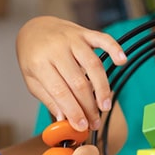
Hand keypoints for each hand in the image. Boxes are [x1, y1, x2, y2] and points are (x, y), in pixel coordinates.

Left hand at [16, 16, 126, 131]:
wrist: (34, 29)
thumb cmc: (33, 58)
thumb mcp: (32, 81)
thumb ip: (49, 99)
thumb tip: (64, 120)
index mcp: (40, 63)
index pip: (60, 91)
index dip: (73, 111)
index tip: (81, 126)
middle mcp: (57, 49)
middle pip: (78, 82)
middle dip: (89, 106)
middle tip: (94, 122)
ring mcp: (72, 39)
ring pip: (93, 65)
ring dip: (102, 88)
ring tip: (105, 106)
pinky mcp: (85, 33)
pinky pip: (103, 39)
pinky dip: (115, 49)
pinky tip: (122, 62)